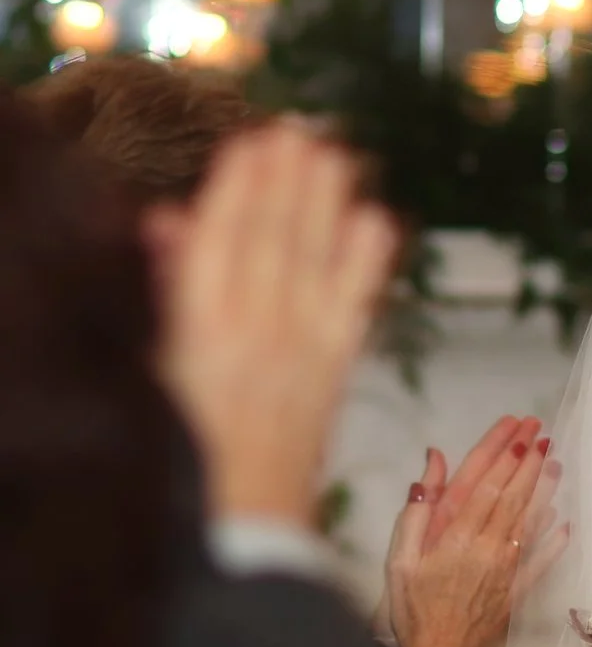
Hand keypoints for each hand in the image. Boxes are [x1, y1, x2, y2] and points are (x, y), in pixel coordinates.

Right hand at [147, 121, 397, 527]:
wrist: (240, 517)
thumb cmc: (187, 440)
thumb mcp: (158, 360)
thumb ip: (165, 286)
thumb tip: (165, 219)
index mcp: (197, 334)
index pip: (219, 245)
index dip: (238, 190)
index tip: (251, 143)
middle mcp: (253, 337)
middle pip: (271, 244)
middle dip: (285, 184)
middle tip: (302, 130)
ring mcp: (300, 353)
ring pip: (312, 264)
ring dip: (324, 206)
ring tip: (335, 154)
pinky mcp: (333, 373)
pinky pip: (353, 308)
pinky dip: (365, 263)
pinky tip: (377, 221)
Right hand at [384, 415, 563, 646]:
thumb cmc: (412, 607)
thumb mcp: (399, 558)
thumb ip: (417, 511)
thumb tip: (430, 465)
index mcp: (458, 537)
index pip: (487, 486)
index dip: (505, 457)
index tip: (518, 433)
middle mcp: (488, 548)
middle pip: (513, 497)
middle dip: (528, 463)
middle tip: (542, 435)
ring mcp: (507, 569)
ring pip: (531, 521)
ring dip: (545, 490)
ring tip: (556, 463)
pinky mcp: (517, 589)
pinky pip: (541, 560)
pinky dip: (554, 541)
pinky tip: (565, 522)